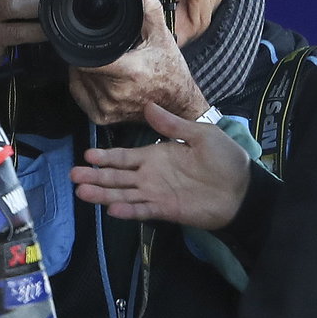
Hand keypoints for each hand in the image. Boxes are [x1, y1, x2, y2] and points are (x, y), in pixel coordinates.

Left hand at [66, 0, 207, 124]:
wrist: (177, 103)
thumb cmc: (170, 72)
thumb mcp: (162, 37)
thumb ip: (149, 9)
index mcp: (129, 72)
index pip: (89, 58)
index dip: (82, 46)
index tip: (84, 37)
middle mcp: (116, 93)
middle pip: (82, 66)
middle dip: (88, 54)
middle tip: (103, 49)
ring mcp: (108, 107)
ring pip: (80, 79)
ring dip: (85, 69)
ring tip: (105, 63)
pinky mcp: (103, 117)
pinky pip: (80, 95)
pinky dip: (84, 84)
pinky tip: (98, 77)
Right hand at [71, 102, 251, 226]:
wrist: (243, 189)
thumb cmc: (225, 160)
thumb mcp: (200, 135)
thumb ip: (172, 125)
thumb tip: (148, 106)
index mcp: (157, 155)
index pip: (124, 157)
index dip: (106, 156)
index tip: (86, 155)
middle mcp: (151, 176)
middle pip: (117, 177)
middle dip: (95, 176)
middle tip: (73, 176)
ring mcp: (157, 194)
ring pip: (123, 194)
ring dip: (103, 194)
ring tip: (82, 193)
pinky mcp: (166, 210)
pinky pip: (142, 210)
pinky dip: (128, 211)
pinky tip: (111, 210)